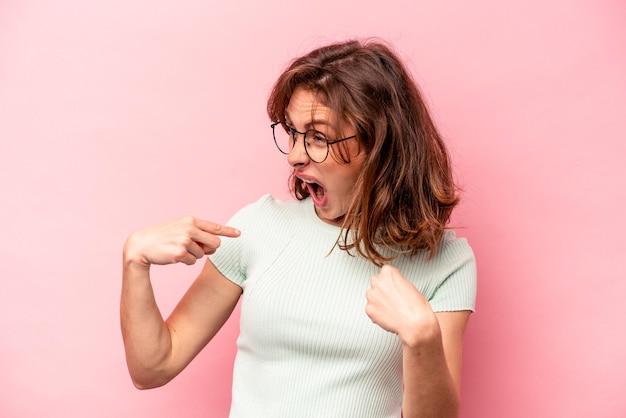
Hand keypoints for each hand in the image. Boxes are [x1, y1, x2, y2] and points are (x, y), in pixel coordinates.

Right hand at [123, 216, 239, 267]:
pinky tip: (172, 256)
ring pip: (202, 255)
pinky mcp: (180, 252)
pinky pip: (192, 262)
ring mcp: (185, 240)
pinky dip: (184, 262)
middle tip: (194, 249)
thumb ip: (198, 234)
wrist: (141, 245)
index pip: (214, 226)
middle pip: (214, 244)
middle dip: (209, 249)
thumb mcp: (179, 229)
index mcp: (190, 221)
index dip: (228, 231)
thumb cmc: (161, 237)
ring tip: (176, 250)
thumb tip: (215, 247)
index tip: (239, 233)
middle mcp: (190, 228)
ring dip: (192, 256)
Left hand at [365, 265, 438, 346]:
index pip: (385, 272)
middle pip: (377, 282)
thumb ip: (396, 281)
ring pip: (372, 296)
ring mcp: (371, 295)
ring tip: (391, 308)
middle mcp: (377, 281)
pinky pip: (371, 308)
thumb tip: (391, 285)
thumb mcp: (409, 285)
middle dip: (383, 290)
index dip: (391, 281)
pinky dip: (377, 312)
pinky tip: (387, 315)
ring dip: (379, 301)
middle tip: (393, 298)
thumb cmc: (416, 307)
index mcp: (388, 272)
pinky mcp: (368, 309)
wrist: (415, 324)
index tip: (395, 287)